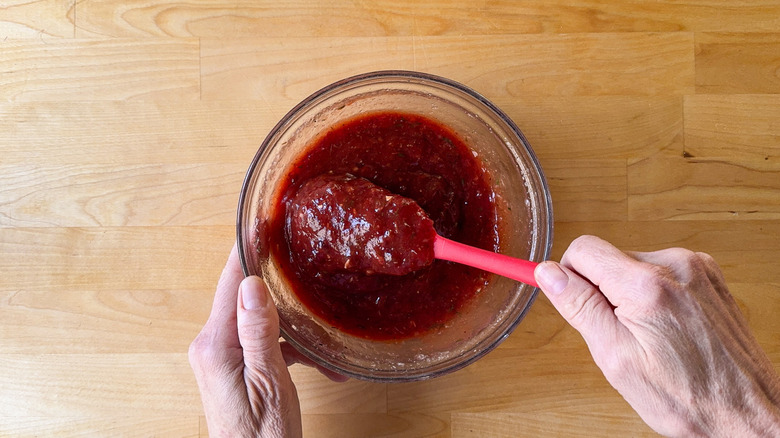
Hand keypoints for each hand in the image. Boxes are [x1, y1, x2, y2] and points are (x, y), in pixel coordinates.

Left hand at [189, 244, 346, 437]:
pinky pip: (263, 342)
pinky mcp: (235, 369)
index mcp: (215, 344)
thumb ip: (258, 332)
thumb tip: (253, 284)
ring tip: (322, 324)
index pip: (232, 281)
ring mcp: (223, 357)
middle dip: (278, 281)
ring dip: (292, 321)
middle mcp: (212, 345)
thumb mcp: (269, 383)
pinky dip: (290, 346)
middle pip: (245, 295)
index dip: (249, 249)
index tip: (265, 221)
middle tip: (303, 256)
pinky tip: (319, 360)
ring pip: (260, 319)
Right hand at [534, 235, 779, 437]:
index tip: (571, 301)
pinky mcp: (708, 276)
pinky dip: (654, 296)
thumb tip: (548, 273)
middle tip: (621, 336)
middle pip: (609, 258)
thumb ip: (580, 307)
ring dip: (630, 296)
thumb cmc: (687, 397)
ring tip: (651, 338)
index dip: (568, 276)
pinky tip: (668, 329)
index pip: (583, 250)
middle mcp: (676, 266)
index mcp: (647, 285)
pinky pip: (660, 273)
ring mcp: (697, 268)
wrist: (747, 413)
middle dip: (603, 293)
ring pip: (633, 266)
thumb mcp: (616, 359)